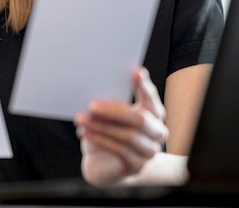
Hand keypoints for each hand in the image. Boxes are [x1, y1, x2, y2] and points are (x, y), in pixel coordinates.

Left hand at [75, 67, 167, 185]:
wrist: (106, 165)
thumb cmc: (107, 133)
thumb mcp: (108, 116)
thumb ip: (109, 103)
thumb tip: (95, 88)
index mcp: (153, 114)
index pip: (151, 98)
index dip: (144, 86)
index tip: (136, 72)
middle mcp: (157, 132)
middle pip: (139, 118)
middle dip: (112, 110)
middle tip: (91, 104)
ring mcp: (149, 151)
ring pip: (126, 135)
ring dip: (100, 126)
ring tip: (81, 119)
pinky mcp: (137, 166)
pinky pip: (119, 150)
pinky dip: (99, 139)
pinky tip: (84, 132)